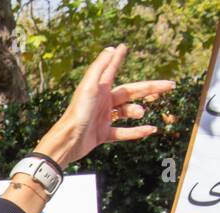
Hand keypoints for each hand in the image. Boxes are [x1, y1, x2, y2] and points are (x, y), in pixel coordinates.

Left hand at [36, 44, 173, 167]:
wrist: (68, 140)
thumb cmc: (78, 112)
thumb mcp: (89, 86)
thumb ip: (100, 67)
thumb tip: (111, 48)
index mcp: (98, 89)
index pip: (113, 70)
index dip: (118, 58)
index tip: (124, 46)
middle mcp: (102, 102)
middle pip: (131, 92)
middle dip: (150, 88)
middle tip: (170, 85)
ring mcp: (103, 118)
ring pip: (127, 112)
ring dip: (137, 111)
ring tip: (141, 112)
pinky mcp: (102, 134)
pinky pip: (123, 132)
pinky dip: (136, 132)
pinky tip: (150, 130)